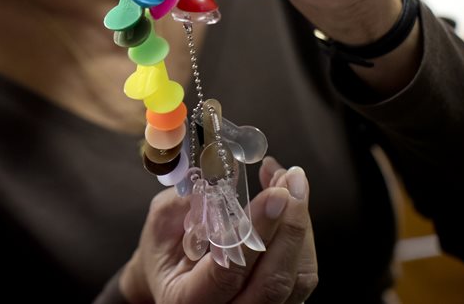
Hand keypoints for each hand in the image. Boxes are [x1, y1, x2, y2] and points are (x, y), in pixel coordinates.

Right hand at [118, 158, 317, 303]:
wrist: (172, 280)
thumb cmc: (164, 252)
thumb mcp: (161, 224)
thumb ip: (188, 202)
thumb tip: (225, 172)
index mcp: (188, 299)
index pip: (229, 271)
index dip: (256, 232)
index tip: (274, 194)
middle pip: (274, 280)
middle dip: (290, 225)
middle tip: (291, 180)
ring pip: (298, 278)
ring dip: (301, 225)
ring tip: (290, 181)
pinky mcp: (280, 303)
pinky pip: (303, 274)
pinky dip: (302, 235)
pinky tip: (290, 201)